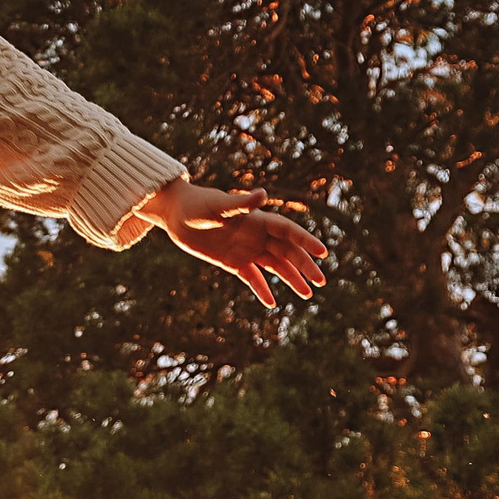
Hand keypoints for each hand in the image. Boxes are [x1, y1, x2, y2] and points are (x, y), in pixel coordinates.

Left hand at [137, 179, 328, 308]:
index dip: (305, 241)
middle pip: (287, 251)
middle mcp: (256, 235)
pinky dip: (262, 290)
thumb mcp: (219, 206)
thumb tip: (263, 194)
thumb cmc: (197, 205)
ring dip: (291, 279)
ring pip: (274, 266)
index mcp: (258, 219)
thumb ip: (241, 204)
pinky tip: (272, 304)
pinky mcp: (232, 262)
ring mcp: (246, 249)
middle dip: (304, 266)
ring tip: (308, 295)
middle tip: (321, 282)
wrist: (176, 214)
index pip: (288, 231)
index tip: (322, 253)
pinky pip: (252, 277)